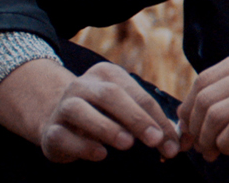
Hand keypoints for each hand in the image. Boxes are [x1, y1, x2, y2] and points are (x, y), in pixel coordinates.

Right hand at [0, 59, 182, 162]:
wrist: (59, 122)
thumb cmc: (104, 116)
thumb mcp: (127, 112)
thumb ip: (152, 123)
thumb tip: (179, 143)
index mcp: (108, 74)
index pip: (139, 95)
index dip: (158, 119)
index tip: (172, 144)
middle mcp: (83, 85)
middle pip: (111, 95)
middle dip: (136, 118)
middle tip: (155, 140)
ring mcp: (63, 106)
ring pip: (80, 110)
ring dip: (106, 127)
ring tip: (127, 143)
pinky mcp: (49, 130)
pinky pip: (63, 135)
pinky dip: (82, 146)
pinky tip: (101, 154)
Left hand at [177, 43, 228, 160]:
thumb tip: (199, 106)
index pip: (204, 79)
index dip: (189, 107)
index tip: (189, 128)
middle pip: (206, 97)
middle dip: (194, 127)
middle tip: (197, 145)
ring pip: (218, 114)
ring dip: (208, 139)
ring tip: (212, 152)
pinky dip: (226, 143)